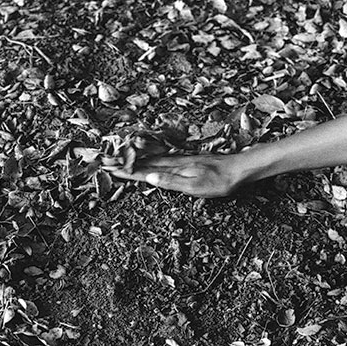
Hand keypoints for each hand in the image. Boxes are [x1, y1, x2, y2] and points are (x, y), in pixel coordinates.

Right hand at [104, 152, 246, 197]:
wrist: (238, 170)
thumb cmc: (218, 181)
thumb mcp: (194, 186)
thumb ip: (170, 181)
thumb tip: (148, 178)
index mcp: (174, 169)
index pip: (145, 170)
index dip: (128, 171)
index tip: (111, 169)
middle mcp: (175, 162)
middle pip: (146, 163)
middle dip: (126, 163)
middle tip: (108, 162)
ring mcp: (181, 160)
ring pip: (153, 160)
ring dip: (136, 160)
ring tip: (122, 159)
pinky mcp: (188, 160)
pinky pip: (163, 159)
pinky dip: (151, 159)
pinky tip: (149, 159)